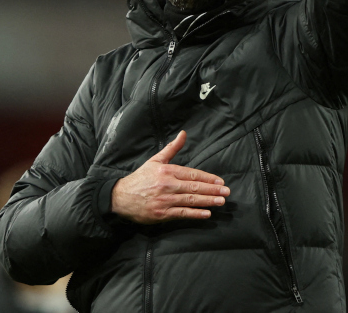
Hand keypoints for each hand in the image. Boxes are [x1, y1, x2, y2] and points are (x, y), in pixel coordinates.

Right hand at [111, 131, 229, 223]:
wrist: (121, 197)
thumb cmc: (140, 178)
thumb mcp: (155, 160)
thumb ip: (172, 148)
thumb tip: (183, 133)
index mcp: (167, 171)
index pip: (191, 174)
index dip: (207, 178)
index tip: (220, 181)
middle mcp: (167, 185)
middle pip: (194, 188)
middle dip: (212, 190)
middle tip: (226, 192)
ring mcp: (165, 200)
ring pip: (190, 201)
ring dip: (207, 201)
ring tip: (221, 201)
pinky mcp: (162, 213)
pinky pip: (182, 213)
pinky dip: (195, 214)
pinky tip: (206, 214)